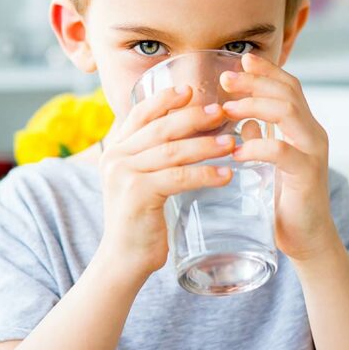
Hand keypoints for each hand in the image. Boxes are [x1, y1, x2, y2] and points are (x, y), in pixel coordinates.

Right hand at [97, 86, 236, 278]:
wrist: (124, 259)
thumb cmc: (142, 220)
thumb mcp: (144, 181)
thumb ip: (157, 158)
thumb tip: (194, 133)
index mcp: (116, 149)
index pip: (139, 113)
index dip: (165, 99)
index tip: (190, 90)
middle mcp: (116, 157)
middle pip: (160, 127)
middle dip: (193, 117)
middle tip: (221, 112)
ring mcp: (124, 174)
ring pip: (171, 150)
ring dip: (205, 145)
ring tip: (231, 143)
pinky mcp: (137, 194)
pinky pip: (178, 177)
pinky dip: (204, 174)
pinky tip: (226, 175)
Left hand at [220, 52, 340, 262]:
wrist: (307, 239)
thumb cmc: (285, 201)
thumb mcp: (270, 163)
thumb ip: (262, 138)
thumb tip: (244, 120)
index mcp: (304, 127)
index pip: (289, 87)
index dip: (267, 71)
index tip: (241, 60)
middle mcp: (313, 134)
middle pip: (288, 92)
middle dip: (256, 81)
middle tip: (226, 79)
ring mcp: (313, 153)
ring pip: (288, 112)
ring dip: (254, 105)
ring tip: (227, 109)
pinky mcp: (307, 175)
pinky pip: (282, 151)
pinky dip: (257, 146)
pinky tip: (237, 151)